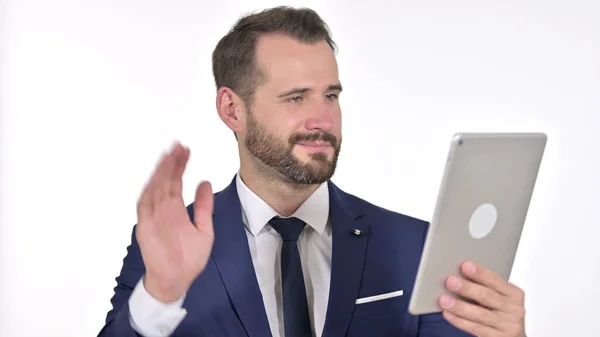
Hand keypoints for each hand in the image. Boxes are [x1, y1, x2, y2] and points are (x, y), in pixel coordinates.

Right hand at [135, 142, 214, 302]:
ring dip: (160, 173)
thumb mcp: (204, 230)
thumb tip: (205, 182)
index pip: (177, 181)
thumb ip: (204, 207)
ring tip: (168, 157)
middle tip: (178, 146)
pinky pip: (144, 208)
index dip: (180, 165)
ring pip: (154, 190)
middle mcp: (164, 210)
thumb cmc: (188, 259)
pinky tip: (154, 179)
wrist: (176, 281)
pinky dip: (148, 193)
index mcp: (176, 210)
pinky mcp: (146, 228)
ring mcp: (154, 218)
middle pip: (165, 181)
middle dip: (171, 163)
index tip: (185, 150)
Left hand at [439, 261, 525, 336]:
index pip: (495, 280)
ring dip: (459, 306)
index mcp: (514, 293)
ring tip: (443, 300)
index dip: (480, 273)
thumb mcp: (501, 297)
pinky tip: (448, 314)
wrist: (513, 336)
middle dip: (467, 288)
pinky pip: (475, 328)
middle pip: (486, 296)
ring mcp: (507, 326)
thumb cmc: (503, 312)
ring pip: (480, 314)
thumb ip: (486, 287)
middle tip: (450, 281)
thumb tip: (458, 275)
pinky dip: (459, 321)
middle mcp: (513, 309)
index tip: (465, 265)